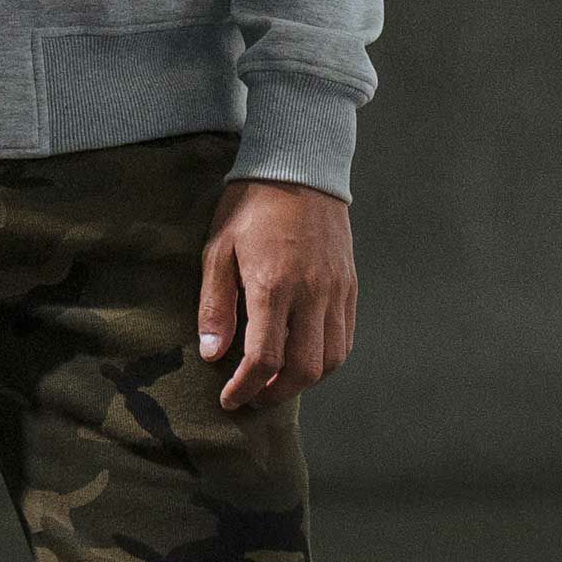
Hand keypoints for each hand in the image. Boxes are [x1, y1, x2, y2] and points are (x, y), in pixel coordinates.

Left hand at [198, 180, 357, 409]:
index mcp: (274, 284)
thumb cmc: (252, 206)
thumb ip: (215, 306)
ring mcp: (336, 289)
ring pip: (331, 359)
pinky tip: (301, 355)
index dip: (245, 389)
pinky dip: (324, 358)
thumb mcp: (218, 251)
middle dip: (276, 393)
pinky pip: (344, 337)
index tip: (229, 399)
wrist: (300, 163)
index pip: (265, 359)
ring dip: (303, 380)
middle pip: (305, 369)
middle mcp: (312, 292)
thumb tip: (213, 355)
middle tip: (252, 395)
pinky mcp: (349, 285)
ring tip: (276, 379)